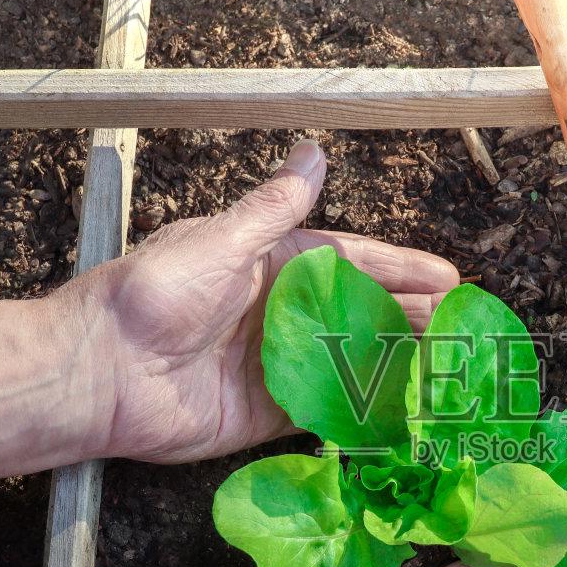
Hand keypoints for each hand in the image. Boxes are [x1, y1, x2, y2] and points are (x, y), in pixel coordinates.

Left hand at [0, 139, 459, 482]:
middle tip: (463, 327)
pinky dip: (364, 409)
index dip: (401, 268)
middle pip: (359, 313)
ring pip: (351, 361)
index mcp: (269, 264)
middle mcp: (277, 312)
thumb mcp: (222, 241)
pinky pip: (326, 409)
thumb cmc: (156, 295)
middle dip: (411, 317)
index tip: (446, 277)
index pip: (351, 262)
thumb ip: (275, 209)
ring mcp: (275, 364)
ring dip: (398, 362)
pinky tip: (404, 410)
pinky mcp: (266, 413)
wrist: (103, 371)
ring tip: (449, 367)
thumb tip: (312, 153)